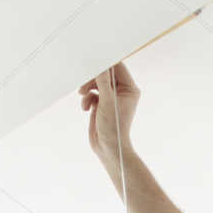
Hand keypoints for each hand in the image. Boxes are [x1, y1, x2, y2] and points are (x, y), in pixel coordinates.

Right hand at [79, 62, 139, 176]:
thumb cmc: (113, 128)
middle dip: (93, 78)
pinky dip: (86, 99)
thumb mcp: (107, 101)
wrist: (108, 149)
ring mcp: (111, 98)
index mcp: (129, 89)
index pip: (117, 67)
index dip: (104, 64)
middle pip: (105, 74)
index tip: (92, 62)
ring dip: (87, 88)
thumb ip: (103, 81)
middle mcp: (122, 92)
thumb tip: (99, 65)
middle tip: (84, 84)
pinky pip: (92, 93)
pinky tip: (85, 108)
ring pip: (96, 83)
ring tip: (82, 95)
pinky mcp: (101, 104)